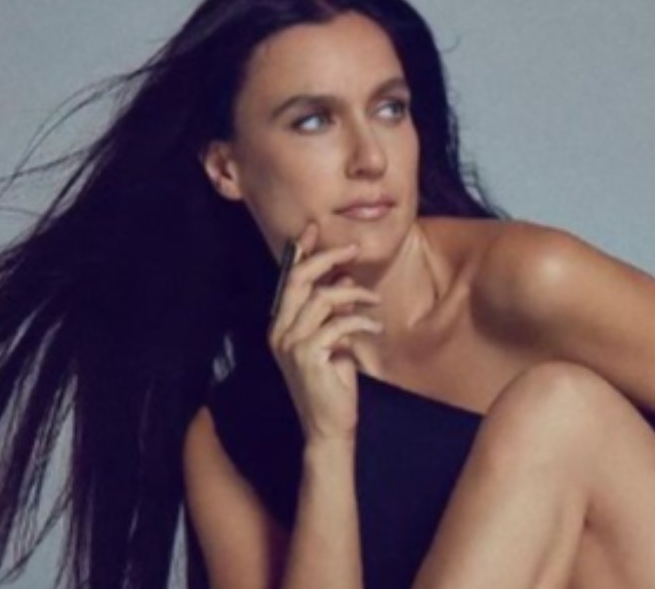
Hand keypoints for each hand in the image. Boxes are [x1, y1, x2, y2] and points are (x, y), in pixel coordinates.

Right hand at [267, 221, 382, 443]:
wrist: (329, 426)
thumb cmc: (332, 383)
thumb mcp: (332, 339)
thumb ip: (332, 310)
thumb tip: (344, 277)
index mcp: (281, 325)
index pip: (286, 279)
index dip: (299, 251)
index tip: (313, 229)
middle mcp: (279, 331)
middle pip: (299, 279)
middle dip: (326, 258)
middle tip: (353, 249)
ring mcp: (291, 343)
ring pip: (321, 298)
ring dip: (353, 294)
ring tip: (374, 301)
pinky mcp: (308, 356)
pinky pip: (337, 324)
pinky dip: (359, 320)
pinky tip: (373, 327)